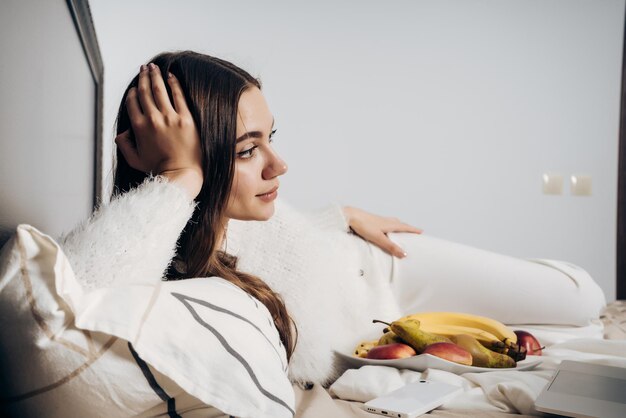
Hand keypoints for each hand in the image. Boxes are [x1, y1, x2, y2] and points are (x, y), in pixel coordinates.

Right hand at [115, 63, 202, 198]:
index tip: (136, 87)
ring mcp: (169, 118)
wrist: (181, 174)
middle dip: (143, 78)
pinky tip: (171, 76)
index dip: (133, 92)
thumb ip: (125, 145)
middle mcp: (152, 119)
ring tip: (154, 67)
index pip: (133, 102)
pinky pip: (178, 96)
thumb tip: (121, 134)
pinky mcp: (185, 119)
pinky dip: (173, 83)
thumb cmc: (159, 169)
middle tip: (144, 68)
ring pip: (160, 90)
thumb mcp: (135, 160)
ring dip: (156, 75)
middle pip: (145, 92)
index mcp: (138, 127)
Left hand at [343, 206, 421, 257]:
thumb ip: (391, 247)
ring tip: (401, 230)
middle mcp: (386, 220)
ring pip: (392, 223)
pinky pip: (386, 224)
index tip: (421, 231)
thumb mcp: (379, 238)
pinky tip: (385, 230)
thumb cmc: (364, 225)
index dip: (413, 230)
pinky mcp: (373, 221)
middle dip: (407, 228)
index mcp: (390, 224)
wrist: (350, 216)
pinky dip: (390, 227)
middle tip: (413, 231)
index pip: (405, 227)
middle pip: (400, 224)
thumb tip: (404, 254)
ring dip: (399, 226)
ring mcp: (379, 220)